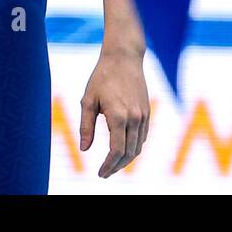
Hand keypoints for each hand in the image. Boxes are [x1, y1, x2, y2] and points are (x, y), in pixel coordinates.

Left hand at [79, 47, 149, 177]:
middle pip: (129, 153)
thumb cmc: (102, 77)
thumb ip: (86, 126)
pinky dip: (134, 147)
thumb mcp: (88, 100)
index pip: (116, 151)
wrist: (124, 58)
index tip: (100, 174)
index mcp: (118, 116)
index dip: (108, 166)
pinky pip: (143, 136)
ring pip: (138, 147)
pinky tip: (124, 149)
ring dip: (126, 160)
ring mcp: (143, 115)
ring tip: (113, 165)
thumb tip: (84, 149)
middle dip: (117, 167)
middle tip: (105, 173)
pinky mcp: (147, 111)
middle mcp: (134, 118)